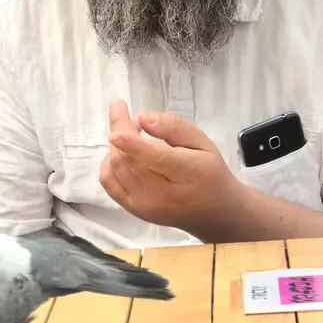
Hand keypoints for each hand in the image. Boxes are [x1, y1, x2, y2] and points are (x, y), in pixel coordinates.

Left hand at [99, 99, 240, 235]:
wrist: (213, 213)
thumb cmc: (210, 173)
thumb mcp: (203, 142)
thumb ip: (174, 128)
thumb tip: (142, 118)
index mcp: (186, 174)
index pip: (152, 156)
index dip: (129, 138)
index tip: (117, 109)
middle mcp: (161, 194)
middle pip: (128, 158)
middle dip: (120, 129)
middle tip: (129, 115)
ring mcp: (144, 205)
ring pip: (116, 167)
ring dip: (117, 144)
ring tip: (132, 134)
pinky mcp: (133, 210)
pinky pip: (109, 181)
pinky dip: (109, 162)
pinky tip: (122, 153)